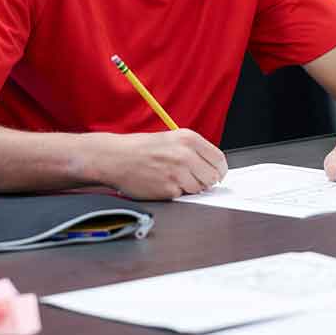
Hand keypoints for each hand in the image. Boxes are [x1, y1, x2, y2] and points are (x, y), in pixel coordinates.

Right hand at [92, 129, 227, 199]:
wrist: (116, 158)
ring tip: (172, 178)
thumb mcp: (171, 139)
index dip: (219, 170)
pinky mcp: (168, 189)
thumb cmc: (141, 148)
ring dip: (189, 187)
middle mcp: (185, 154)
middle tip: (192, 178)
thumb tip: (212, 167)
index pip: (219, 159)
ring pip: (198, 188)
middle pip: (212, 176)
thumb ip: (193, 151)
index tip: (216, 174)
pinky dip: (174, 193)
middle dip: (205, 180)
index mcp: (188, 138)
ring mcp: (177, 173)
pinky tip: (162, 183)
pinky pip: (181, 196)